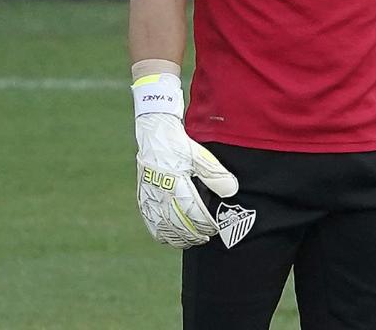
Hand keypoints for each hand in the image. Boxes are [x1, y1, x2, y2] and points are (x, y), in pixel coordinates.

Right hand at [132, 74, 238, 247]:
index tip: (215, 228)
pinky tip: (170, 238)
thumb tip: (232, 190)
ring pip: (163, 227)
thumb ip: (215, 175)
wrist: (155, 134)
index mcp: (176, 184)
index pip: (192, 214)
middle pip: (178, 225)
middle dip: (194, 234)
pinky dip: (161, 234)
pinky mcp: (143, 198)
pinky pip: (150, 222)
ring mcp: (150, 197)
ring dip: (178, 238)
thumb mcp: (201, 156)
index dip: (205, 225)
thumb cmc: (179, 145)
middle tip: (207, 237)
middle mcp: (160, 194)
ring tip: (192, 240)